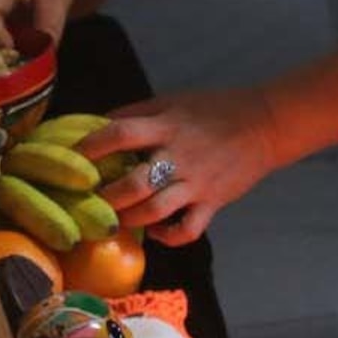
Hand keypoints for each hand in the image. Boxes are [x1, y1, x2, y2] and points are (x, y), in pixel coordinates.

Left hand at [85, 90, 285, 244]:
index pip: (120, 134)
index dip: (92, 146)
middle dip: (107, 196)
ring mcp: (197, 183)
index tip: (72, 156)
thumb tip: (96, 122)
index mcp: (166, 127)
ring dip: (130, 218)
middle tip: (90, 201)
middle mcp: (179, 156)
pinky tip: (155, 231)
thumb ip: (136, 112)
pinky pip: (187, 230)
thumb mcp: (173, 101)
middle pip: (134, 183)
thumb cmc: (214, 110)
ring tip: (115, 219)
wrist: (265, 125)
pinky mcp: (212, 203)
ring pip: (156, 211)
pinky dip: (167, 236)